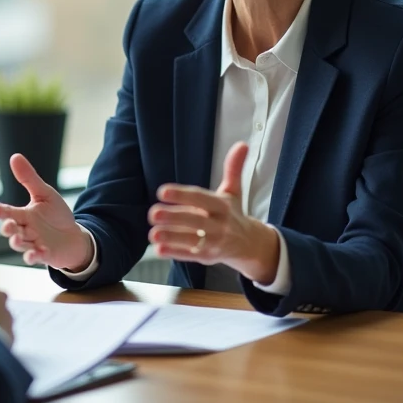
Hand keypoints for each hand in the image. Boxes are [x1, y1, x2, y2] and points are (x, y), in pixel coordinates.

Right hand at [0, 153, 92, 270]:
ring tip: (18, 239)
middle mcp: (25, 230)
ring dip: (17, 243)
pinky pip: (35, 257)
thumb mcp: (44, 194)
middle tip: (8, 225)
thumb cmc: (56, 215)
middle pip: (11, 230)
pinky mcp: (43, 255)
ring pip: (20, 245)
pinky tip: (38, 252)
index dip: (1, 212)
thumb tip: (14, 156)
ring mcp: (32, 243)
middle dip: (8, 228)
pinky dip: (34, 256)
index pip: (9, 212)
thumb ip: (29, 179)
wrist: (73, 236)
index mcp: (23, 215)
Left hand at [147, 142, 279, 283]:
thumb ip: (233, 169)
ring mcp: (214, 243)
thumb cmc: (233, 213)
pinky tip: (158, 250)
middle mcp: (219, 225)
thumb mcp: (233, 191)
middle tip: (153, 213)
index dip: (183, 195)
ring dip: (171, 237)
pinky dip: (175, 253)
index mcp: (223, 206)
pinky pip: (190, 255)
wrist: (249, 244)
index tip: (162, 191)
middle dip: (174, 217)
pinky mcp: (207, 258)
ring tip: (152, 234)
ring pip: (191, 240)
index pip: (201, 199)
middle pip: (195, 221)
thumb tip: (242, 144)